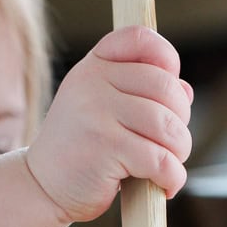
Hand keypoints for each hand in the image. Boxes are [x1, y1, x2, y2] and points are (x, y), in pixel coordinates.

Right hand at [26, 26, 192, 223]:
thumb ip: (141, 94)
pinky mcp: (105, 147)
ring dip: (178, 152)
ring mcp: (97, 114)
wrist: (41, 187)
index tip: (169, 91)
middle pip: (166, 88)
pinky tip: (164, 185)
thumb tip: (185, 91)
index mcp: (92, 67)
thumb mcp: (103, 110)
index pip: (139, 39)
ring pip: (168, 126)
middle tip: (170, 145)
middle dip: (180, 121)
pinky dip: (172, 177)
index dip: (166, 58)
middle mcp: (92, 83)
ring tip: (166, 166)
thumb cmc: (80, 149)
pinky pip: (160, 159)